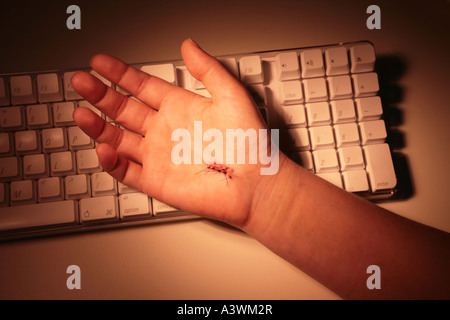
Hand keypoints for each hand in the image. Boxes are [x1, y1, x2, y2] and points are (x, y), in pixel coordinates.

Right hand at [72, 39, 283, 227]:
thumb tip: (188, 44)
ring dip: (99, 127)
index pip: (142, 87)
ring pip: (119, 139)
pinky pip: (127, 171)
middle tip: (81, 81)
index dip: (120, 74)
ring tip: (81, 112)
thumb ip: (207, 69)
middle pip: (125, 110)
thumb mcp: (231, 94)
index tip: (100, 62)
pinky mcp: (157, 182)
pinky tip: (103, 148)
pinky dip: (112, 162)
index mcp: (180, 108)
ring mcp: (160, 156)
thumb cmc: (249, 141)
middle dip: (101, 95)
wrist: (256, 182)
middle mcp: (166, 131)